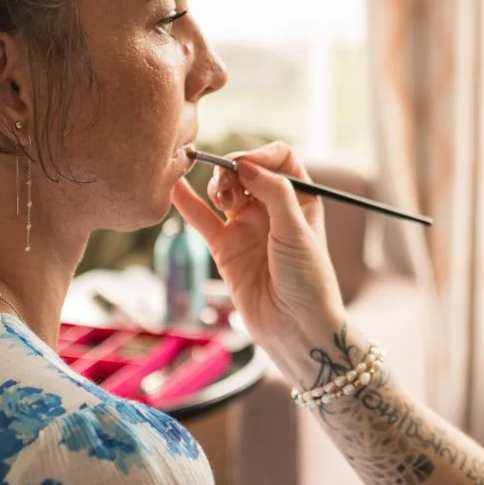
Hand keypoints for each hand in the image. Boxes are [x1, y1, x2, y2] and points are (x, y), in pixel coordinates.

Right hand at [172, 142, 347, 372]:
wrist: (296, 329)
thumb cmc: (309, 281)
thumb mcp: (297, 231)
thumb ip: (274, 193)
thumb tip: (246, 163)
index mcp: (300, 199)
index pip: (279, 158)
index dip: (260, 155)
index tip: (245, 164)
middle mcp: (273, 209)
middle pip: (246, 171)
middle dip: (233, 170)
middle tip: (228, 186)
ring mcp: (247, 227)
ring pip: (224, 192)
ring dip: (217, 187)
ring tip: (222, 202)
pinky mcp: (225, 248)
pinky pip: (202, 219)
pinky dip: (187, 203)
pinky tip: (174, 187)